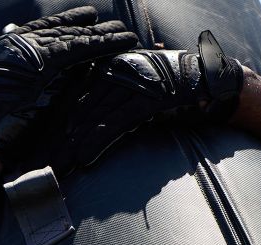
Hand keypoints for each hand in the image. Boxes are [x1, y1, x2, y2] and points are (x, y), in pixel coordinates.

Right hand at [0, 5, 136, 162]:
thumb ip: (15, 81)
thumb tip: (38, 75)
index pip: (35, 30)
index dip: (61, 23)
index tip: (81, 18)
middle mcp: (12, 44)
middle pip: (57, 30)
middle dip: (84, 26)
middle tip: (107, 22)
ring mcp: (29, 50)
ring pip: (73, 36)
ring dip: (102, 34)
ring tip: (125, 33)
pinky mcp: (48, 63)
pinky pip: (84, 48)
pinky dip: (107, 44)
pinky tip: (126, 41)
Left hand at [57, 30, 244, 169]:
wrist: (215, 82)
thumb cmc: (175, 89)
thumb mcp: (138, 89)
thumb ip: (115, 99)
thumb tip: (89, 119)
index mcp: (114, 64)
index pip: (79, 93)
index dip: (62, 119)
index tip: (47, 141)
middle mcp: (121, 68)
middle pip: (82, 106)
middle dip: (63, 136)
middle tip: (45, 159)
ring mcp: (136, 81)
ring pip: (95, 115)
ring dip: (76, 143)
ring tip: (61, 164)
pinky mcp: (150, 97)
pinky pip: (117, 122)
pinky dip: (99, 141)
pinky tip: (85, 158)